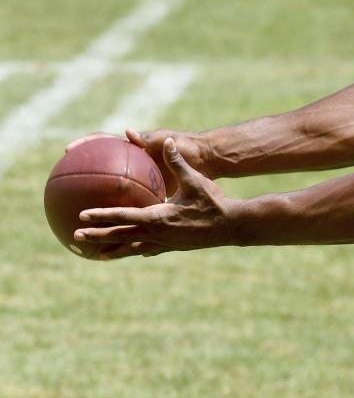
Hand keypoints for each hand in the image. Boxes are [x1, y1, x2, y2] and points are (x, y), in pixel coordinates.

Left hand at [74, 138, 237, 259]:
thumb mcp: (195, 180)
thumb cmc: (214, 202)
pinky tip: (135, 251)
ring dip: (115, 250)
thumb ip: (177, 162)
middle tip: (76, 238)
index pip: (123, 216)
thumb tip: (167, 141)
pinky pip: (151, 249)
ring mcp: (166, 242)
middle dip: (97, 237)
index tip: (82, 216)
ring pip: (133, 248)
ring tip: (99, 256)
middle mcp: (158, 233)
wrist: (232, 225)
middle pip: (121, 236)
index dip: (101, 216)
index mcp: (158, 216)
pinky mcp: (175, 246)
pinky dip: (138, 250)